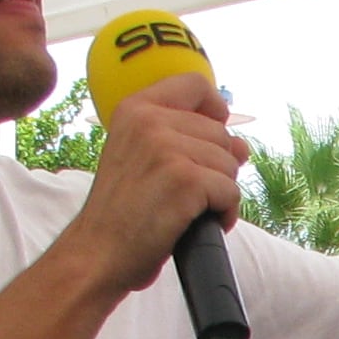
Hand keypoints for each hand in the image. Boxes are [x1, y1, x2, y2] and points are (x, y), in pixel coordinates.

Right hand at [73, 71, 248, 291]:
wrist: (97, 254)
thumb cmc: (122, 214)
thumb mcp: (142, 160)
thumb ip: (186, 141)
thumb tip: (242, 146)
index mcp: (135, 109)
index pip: (195, 84)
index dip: (215, 110)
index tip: (212, 136)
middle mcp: (149, 121)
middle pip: (221, 133)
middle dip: (216, 168)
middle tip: (186, 194)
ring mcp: (167, 148)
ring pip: (229, 164)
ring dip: (219, 193)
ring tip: (187, 211)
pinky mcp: (185, 179)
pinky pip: (231, 192)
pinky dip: (224, 214)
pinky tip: (196, 224)